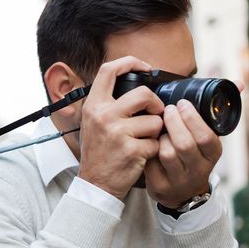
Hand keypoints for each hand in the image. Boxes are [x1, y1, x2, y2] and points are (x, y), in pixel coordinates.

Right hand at [77, 56, 164, 200]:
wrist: (95, 184)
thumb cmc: (98, 152)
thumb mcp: (92, 122)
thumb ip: (108, 103)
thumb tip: (135, 84)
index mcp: (94, 106)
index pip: (109, 70)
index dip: (130, 62)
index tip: (144, 68)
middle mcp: (104, 116)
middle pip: (143, 94)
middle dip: (156, 104)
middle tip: (155, 113)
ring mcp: (118, 133)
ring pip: (155, 120)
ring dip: (155, 131)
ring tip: (143, 140)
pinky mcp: (132, 150)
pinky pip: (156, 141)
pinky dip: (153, 149)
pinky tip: (142, 154)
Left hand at [144, 99, 221, 208]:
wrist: (182, 192)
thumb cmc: (195, 154)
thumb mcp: (209, 136)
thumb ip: (219, 110)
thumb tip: (239, 83)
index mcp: (213, 154)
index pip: (206, 137)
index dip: (192, 118)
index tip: (181, 103)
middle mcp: (199, 170)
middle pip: (185, 144)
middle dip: (174, 123)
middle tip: (167, 109)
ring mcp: (179, 181)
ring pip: (167, 153)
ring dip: (161, 136)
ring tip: (159, 126)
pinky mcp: (161, 187)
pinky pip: (151, 164)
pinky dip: (148, 148)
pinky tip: (149, 140)